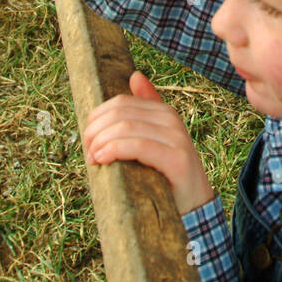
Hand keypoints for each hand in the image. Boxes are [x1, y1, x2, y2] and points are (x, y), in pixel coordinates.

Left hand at [83, 72, 215, 215]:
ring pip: (126, 127)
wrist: (193, 205)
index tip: (88, 142)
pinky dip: (114, 150)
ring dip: (101, 143)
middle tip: (88, 154)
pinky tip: (102, 160)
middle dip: (95, 132)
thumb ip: (144, 113)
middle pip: (120, 113)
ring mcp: (176, 138)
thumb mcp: (154, 141)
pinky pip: (138, 145)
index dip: (97, 119)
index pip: (121, 103)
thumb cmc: (165, 176)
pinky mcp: (177, 159)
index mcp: (164, 112)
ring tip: (94, 160)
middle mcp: (171, 120)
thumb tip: (135, 76)